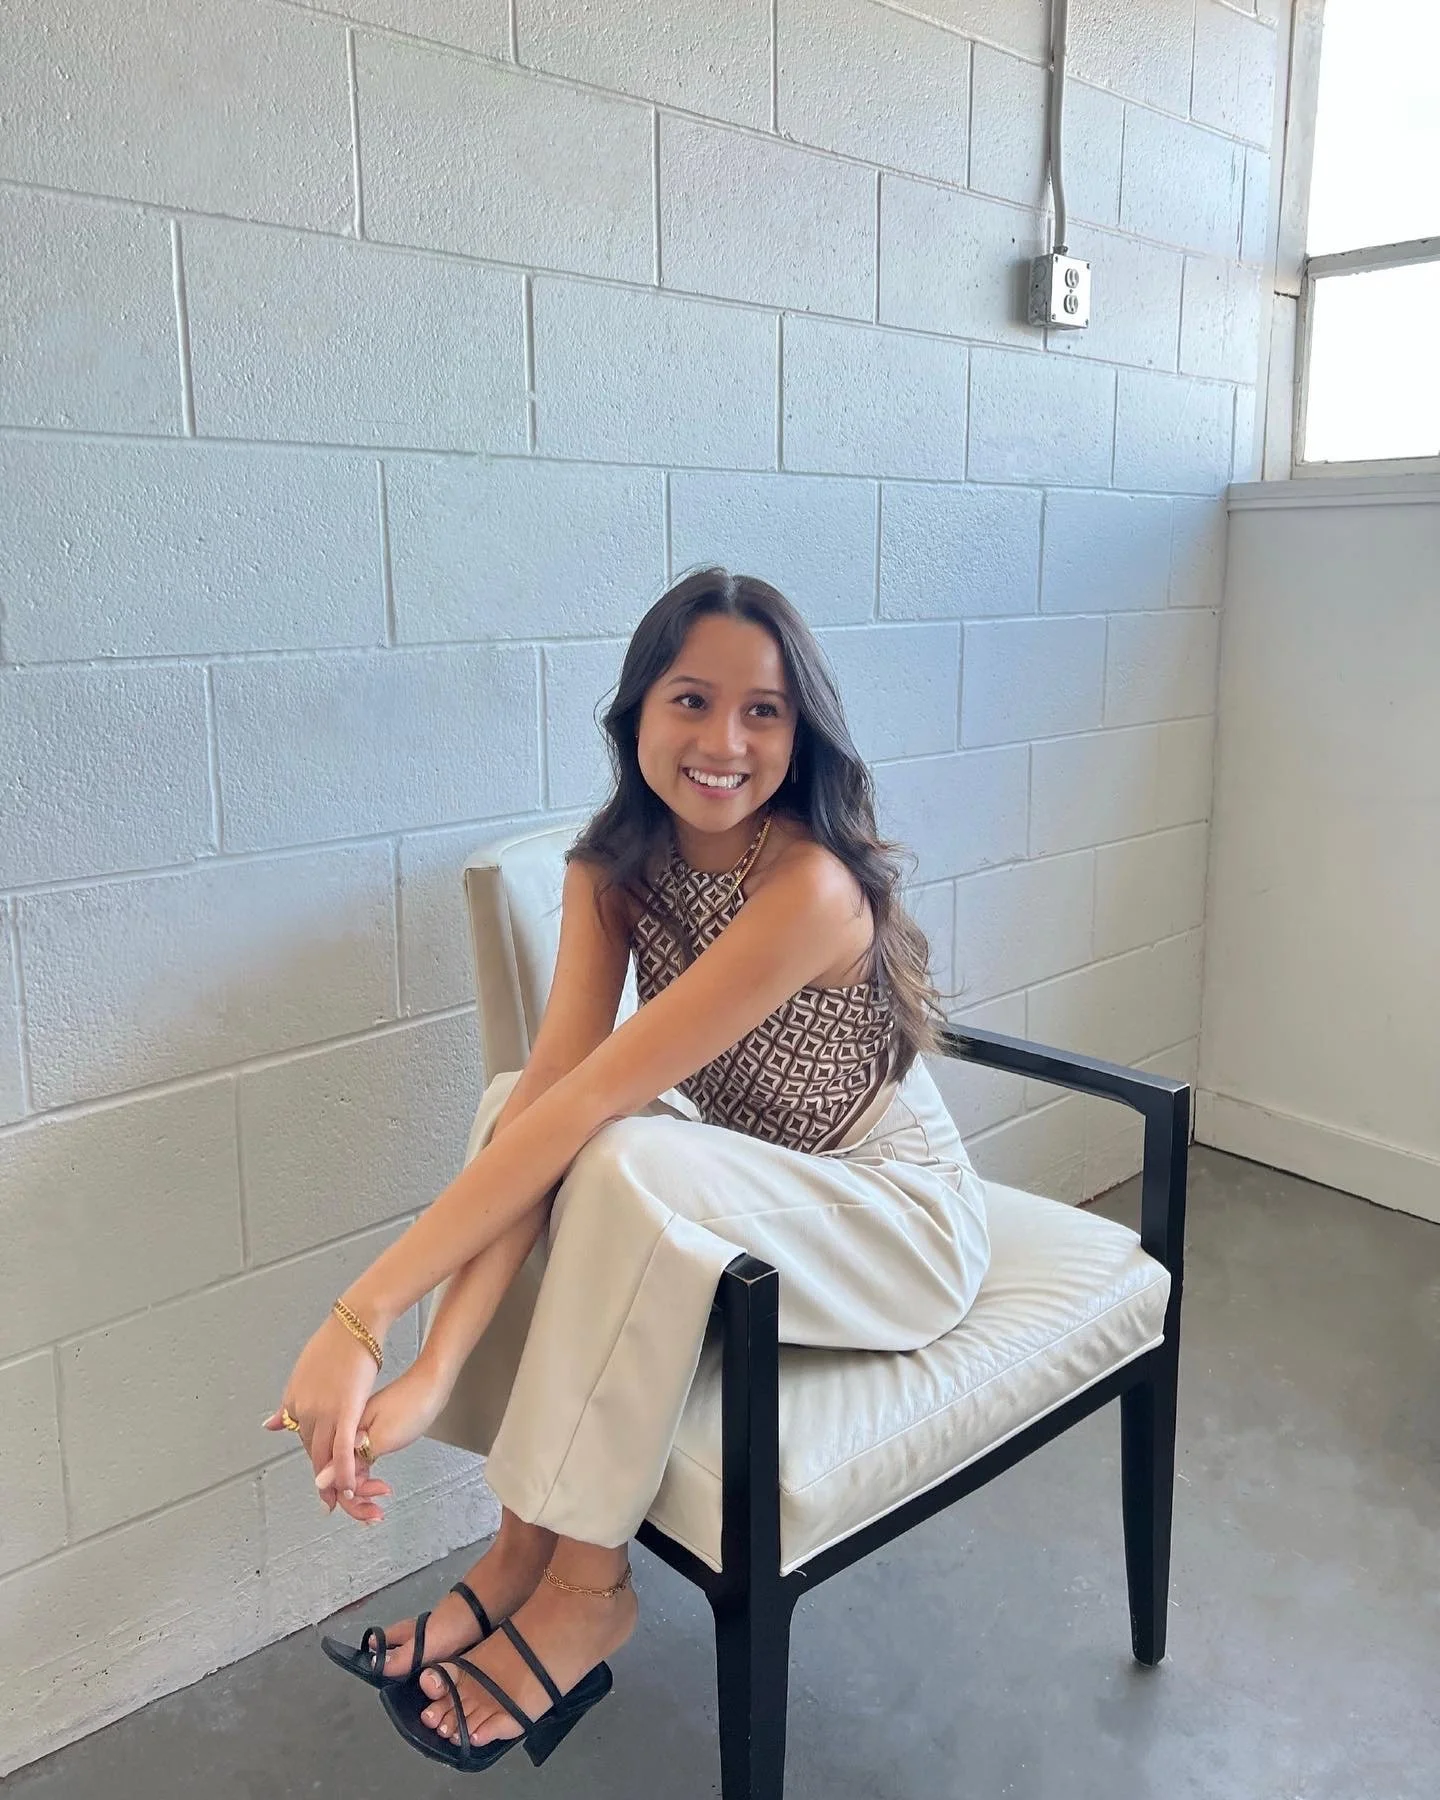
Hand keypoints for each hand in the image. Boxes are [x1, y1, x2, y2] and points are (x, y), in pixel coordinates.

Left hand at [262, 1310, 379, 1518]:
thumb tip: (269, 1425)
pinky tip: (348, 1487)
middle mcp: (304, 1410)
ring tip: (341, 1500)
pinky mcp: (346, 1410)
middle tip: (330, 1499)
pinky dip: (343, 1471)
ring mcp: (323, 1411)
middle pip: (312, 1451)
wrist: (355, 1322)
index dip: (315, 1458)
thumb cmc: (335, 1342)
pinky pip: (342, 1449)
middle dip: (322, 1477)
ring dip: (332, 1481)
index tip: (322, 1474)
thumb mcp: (302, 1372)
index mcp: (294, 1401)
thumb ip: (287, 1404)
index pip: (302, 1440)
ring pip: (325, 1455)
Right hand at [310, 1357, 454, 1523]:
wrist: (432, 1383)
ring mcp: (358, 1435)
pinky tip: (378, 1485)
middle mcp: (346, 1434)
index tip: (366, 1510)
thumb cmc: (412, 1404)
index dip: (347, 1497)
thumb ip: (352, 1460)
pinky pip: (361, 1463)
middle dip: (356, 1499)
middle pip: (340, 1476)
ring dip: (364, 1491)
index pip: (332, 1475)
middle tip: (376, 1513)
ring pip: (351, 1471)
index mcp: (344, 1432)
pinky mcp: (370, 1435)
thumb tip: (321, 1480)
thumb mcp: (382, 1436)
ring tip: (380, 1502)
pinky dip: (369, 1478)